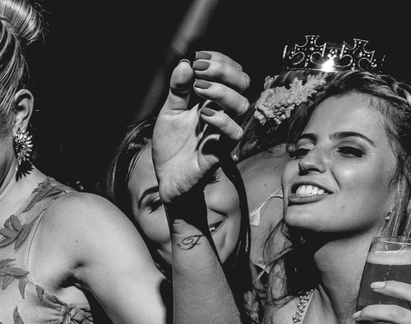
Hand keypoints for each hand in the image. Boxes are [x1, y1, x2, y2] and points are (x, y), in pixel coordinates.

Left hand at [152, 51, 249, 204]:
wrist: (167, 179)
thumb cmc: (172, 146)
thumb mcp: (169, 112)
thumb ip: (178, 90)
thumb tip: (185, 63)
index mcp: (213, 99)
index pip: (230, 72)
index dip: (220, 61)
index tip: (199, 57)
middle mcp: (223, 112)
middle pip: (243, 83)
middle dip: (224, 71)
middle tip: (200, 70)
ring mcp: (223, 131)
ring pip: (242, 105)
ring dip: (221, 92)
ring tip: (199, 90)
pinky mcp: (221, 151)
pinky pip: (233, 133)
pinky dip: (220, 120)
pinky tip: (203, 115)